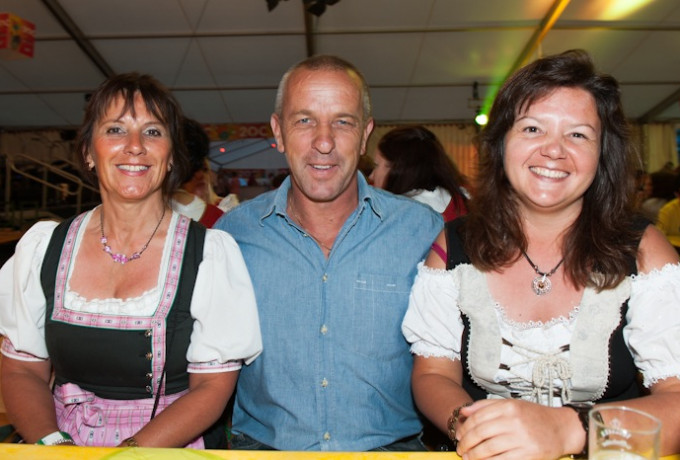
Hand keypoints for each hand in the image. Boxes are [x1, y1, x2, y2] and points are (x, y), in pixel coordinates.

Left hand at [455, 399, 574, 459]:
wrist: (562, 429)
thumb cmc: (535, 416)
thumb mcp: (512, 405)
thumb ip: (486, 406)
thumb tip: (464, 411)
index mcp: (509, 407)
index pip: (478, 417)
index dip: (464, 428)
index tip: (459, 435)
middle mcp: (514, 421)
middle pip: (481, 433)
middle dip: (466, 443)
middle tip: (460, 449)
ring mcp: (522, 439)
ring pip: (489, 449)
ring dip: (474, 455)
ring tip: (468, 458)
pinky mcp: (528, 454)